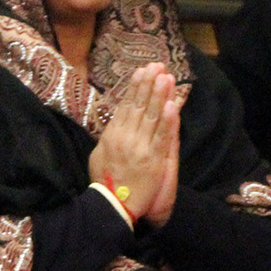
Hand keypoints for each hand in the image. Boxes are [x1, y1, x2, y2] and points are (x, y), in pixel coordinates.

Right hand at [86, 64, 178, 227]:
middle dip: (149, 84)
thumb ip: (107, 137)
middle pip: (140, 105)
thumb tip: (115, 123)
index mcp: (112, 135)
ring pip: (152, 116)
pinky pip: (162, 136)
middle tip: (156, 65)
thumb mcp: (98, 155)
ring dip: (159, 95)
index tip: (141, 71)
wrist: (113, 205)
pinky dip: (168, 120)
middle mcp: (126, 137)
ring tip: (166, 77)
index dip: (135, 87)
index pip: (126, 106)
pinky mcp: (154, 159)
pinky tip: (172, 104)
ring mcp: (141, 147)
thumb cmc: (104, 182)